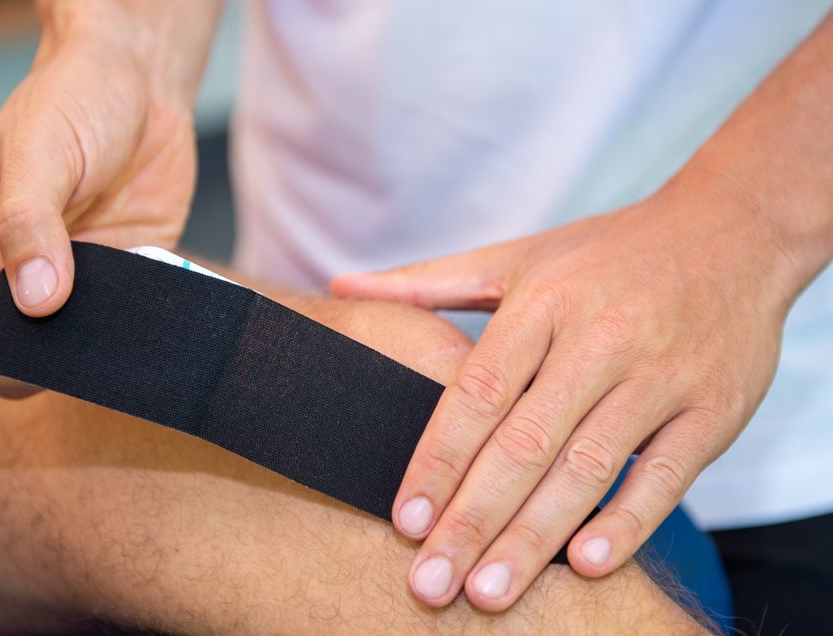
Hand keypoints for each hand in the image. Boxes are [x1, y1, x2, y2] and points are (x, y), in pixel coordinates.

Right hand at [0, 2, 199, 394]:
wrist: (140, 83)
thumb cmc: (72, 100)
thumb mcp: (39, 154)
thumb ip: (29, 225)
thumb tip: (35, 302)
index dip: (7, 343)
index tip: (50, 334)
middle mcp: (13, 270)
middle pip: (25, 344)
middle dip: (58, 350)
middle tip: (98, 331)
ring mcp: (72, 278)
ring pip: (80, 341)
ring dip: (105, 340)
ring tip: (131, 318)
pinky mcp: (122, 277)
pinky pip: (129, 318)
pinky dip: (143, 321)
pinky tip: (160, 312)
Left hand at [331, 175, 796, 609]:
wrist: (733, 230)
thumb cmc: (607, 254)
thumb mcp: (516, 257)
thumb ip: (426, 280)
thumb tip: (338, 289)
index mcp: (543, 303)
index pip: (477, 393)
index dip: (438, 460)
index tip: (405, 521)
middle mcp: (600, 338)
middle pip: (525, 444)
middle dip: (473, 520)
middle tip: (431, 583)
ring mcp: (661, 373)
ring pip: (587, 467)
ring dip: (534, 537)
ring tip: (488, 592)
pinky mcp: (715, 405)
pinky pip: (667, 473)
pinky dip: (627, 522)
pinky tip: (583, 564)